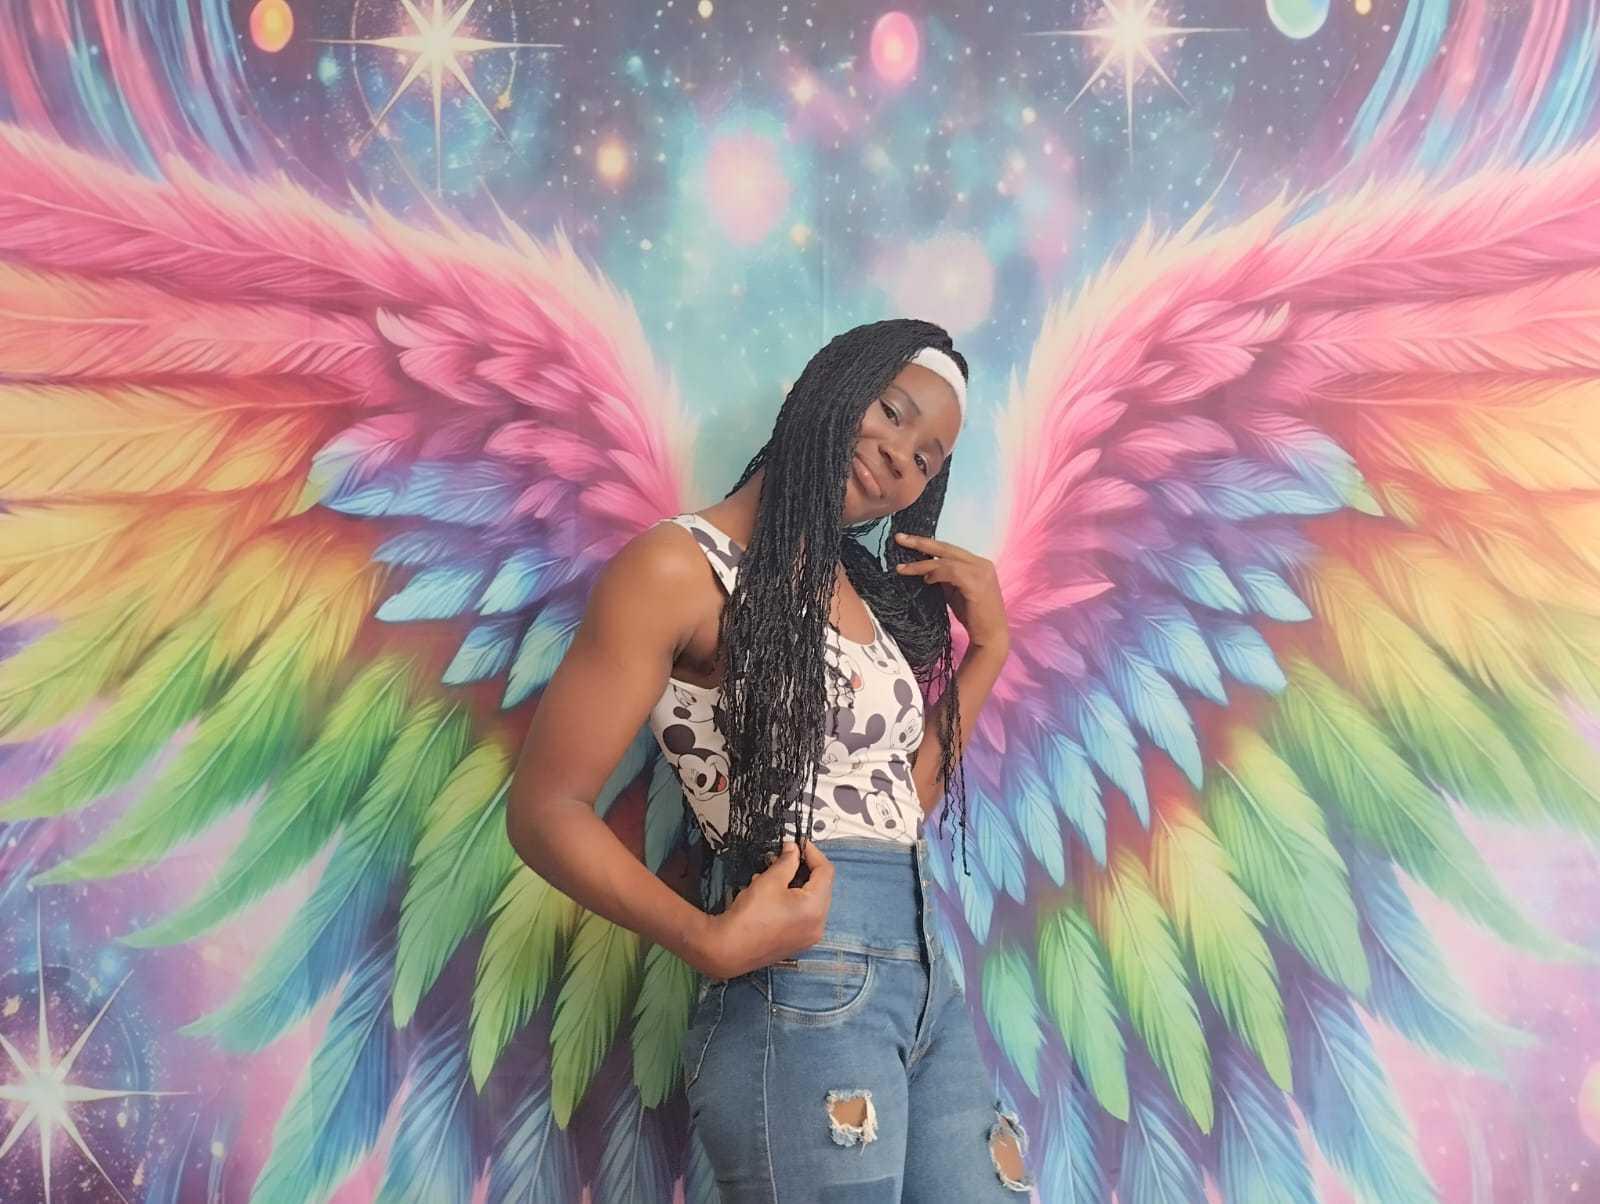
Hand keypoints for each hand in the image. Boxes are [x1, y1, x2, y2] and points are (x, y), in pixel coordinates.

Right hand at [693, 841, 834, 978]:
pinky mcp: (797, 942)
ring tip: (772, 876)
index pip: (826, 872)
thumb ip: (787, 861)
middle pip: (820, 887)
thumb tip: (793, 850)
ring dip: (795, 884)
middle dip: (803, 869)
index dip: (813, 853)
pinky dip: (792, 901)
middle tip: (785, 857)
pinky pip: (802, 914)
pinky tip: (771, 895)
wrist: (728, 949)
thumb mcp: (770, 880)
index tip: (799, 843)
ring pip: (810, 901)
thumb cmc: (748, 917)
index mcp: (815, 908)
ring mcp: (808, 936)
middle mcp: (818, 925)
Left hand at [893, 532, 1009, 650]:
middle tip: (899, 538)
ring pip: (945, 560)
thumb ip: (944, 578)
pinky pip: (951, 572)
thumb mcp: (955, 592)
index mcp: (978, 563)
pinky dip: (936, 573)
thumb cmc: (973, 616)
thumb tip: (924, 570)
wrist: (990, 637)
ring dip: (921, 564)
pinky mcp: (977, 584)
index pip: (949, 549)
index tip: (908, 541)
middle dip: (920, 542)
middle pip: (946, 547)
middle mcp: (982, 564)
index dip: (928, 544)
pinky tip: (925, 580)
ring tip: (902, 568)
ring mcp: (981, 572)